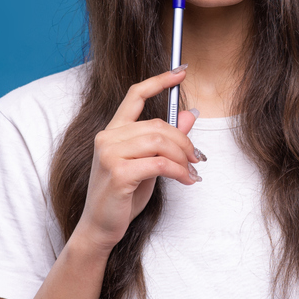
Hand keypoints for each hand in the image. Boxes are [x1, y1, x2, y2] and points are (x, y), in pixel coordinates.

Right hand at [73, 66, 203, 251]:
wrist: (100, 227)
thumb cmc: (122, 197)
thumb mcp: (148, 165)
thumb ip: (165, 140)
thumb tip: (188, 115)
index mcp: (113, 132)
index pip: (135, 95)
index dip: (159, 81)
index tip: (181, 71)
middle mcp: (107, 138)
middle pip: (156, 125)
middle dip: (183, 141)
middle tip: (198, 158)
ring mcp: (110, 154)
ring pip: (159, 142)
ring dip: (183, 157)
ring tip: (192, 171)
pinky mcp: (118, 173)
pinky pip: (160, 164)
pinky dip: (179, 171)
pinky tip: (186, 180)